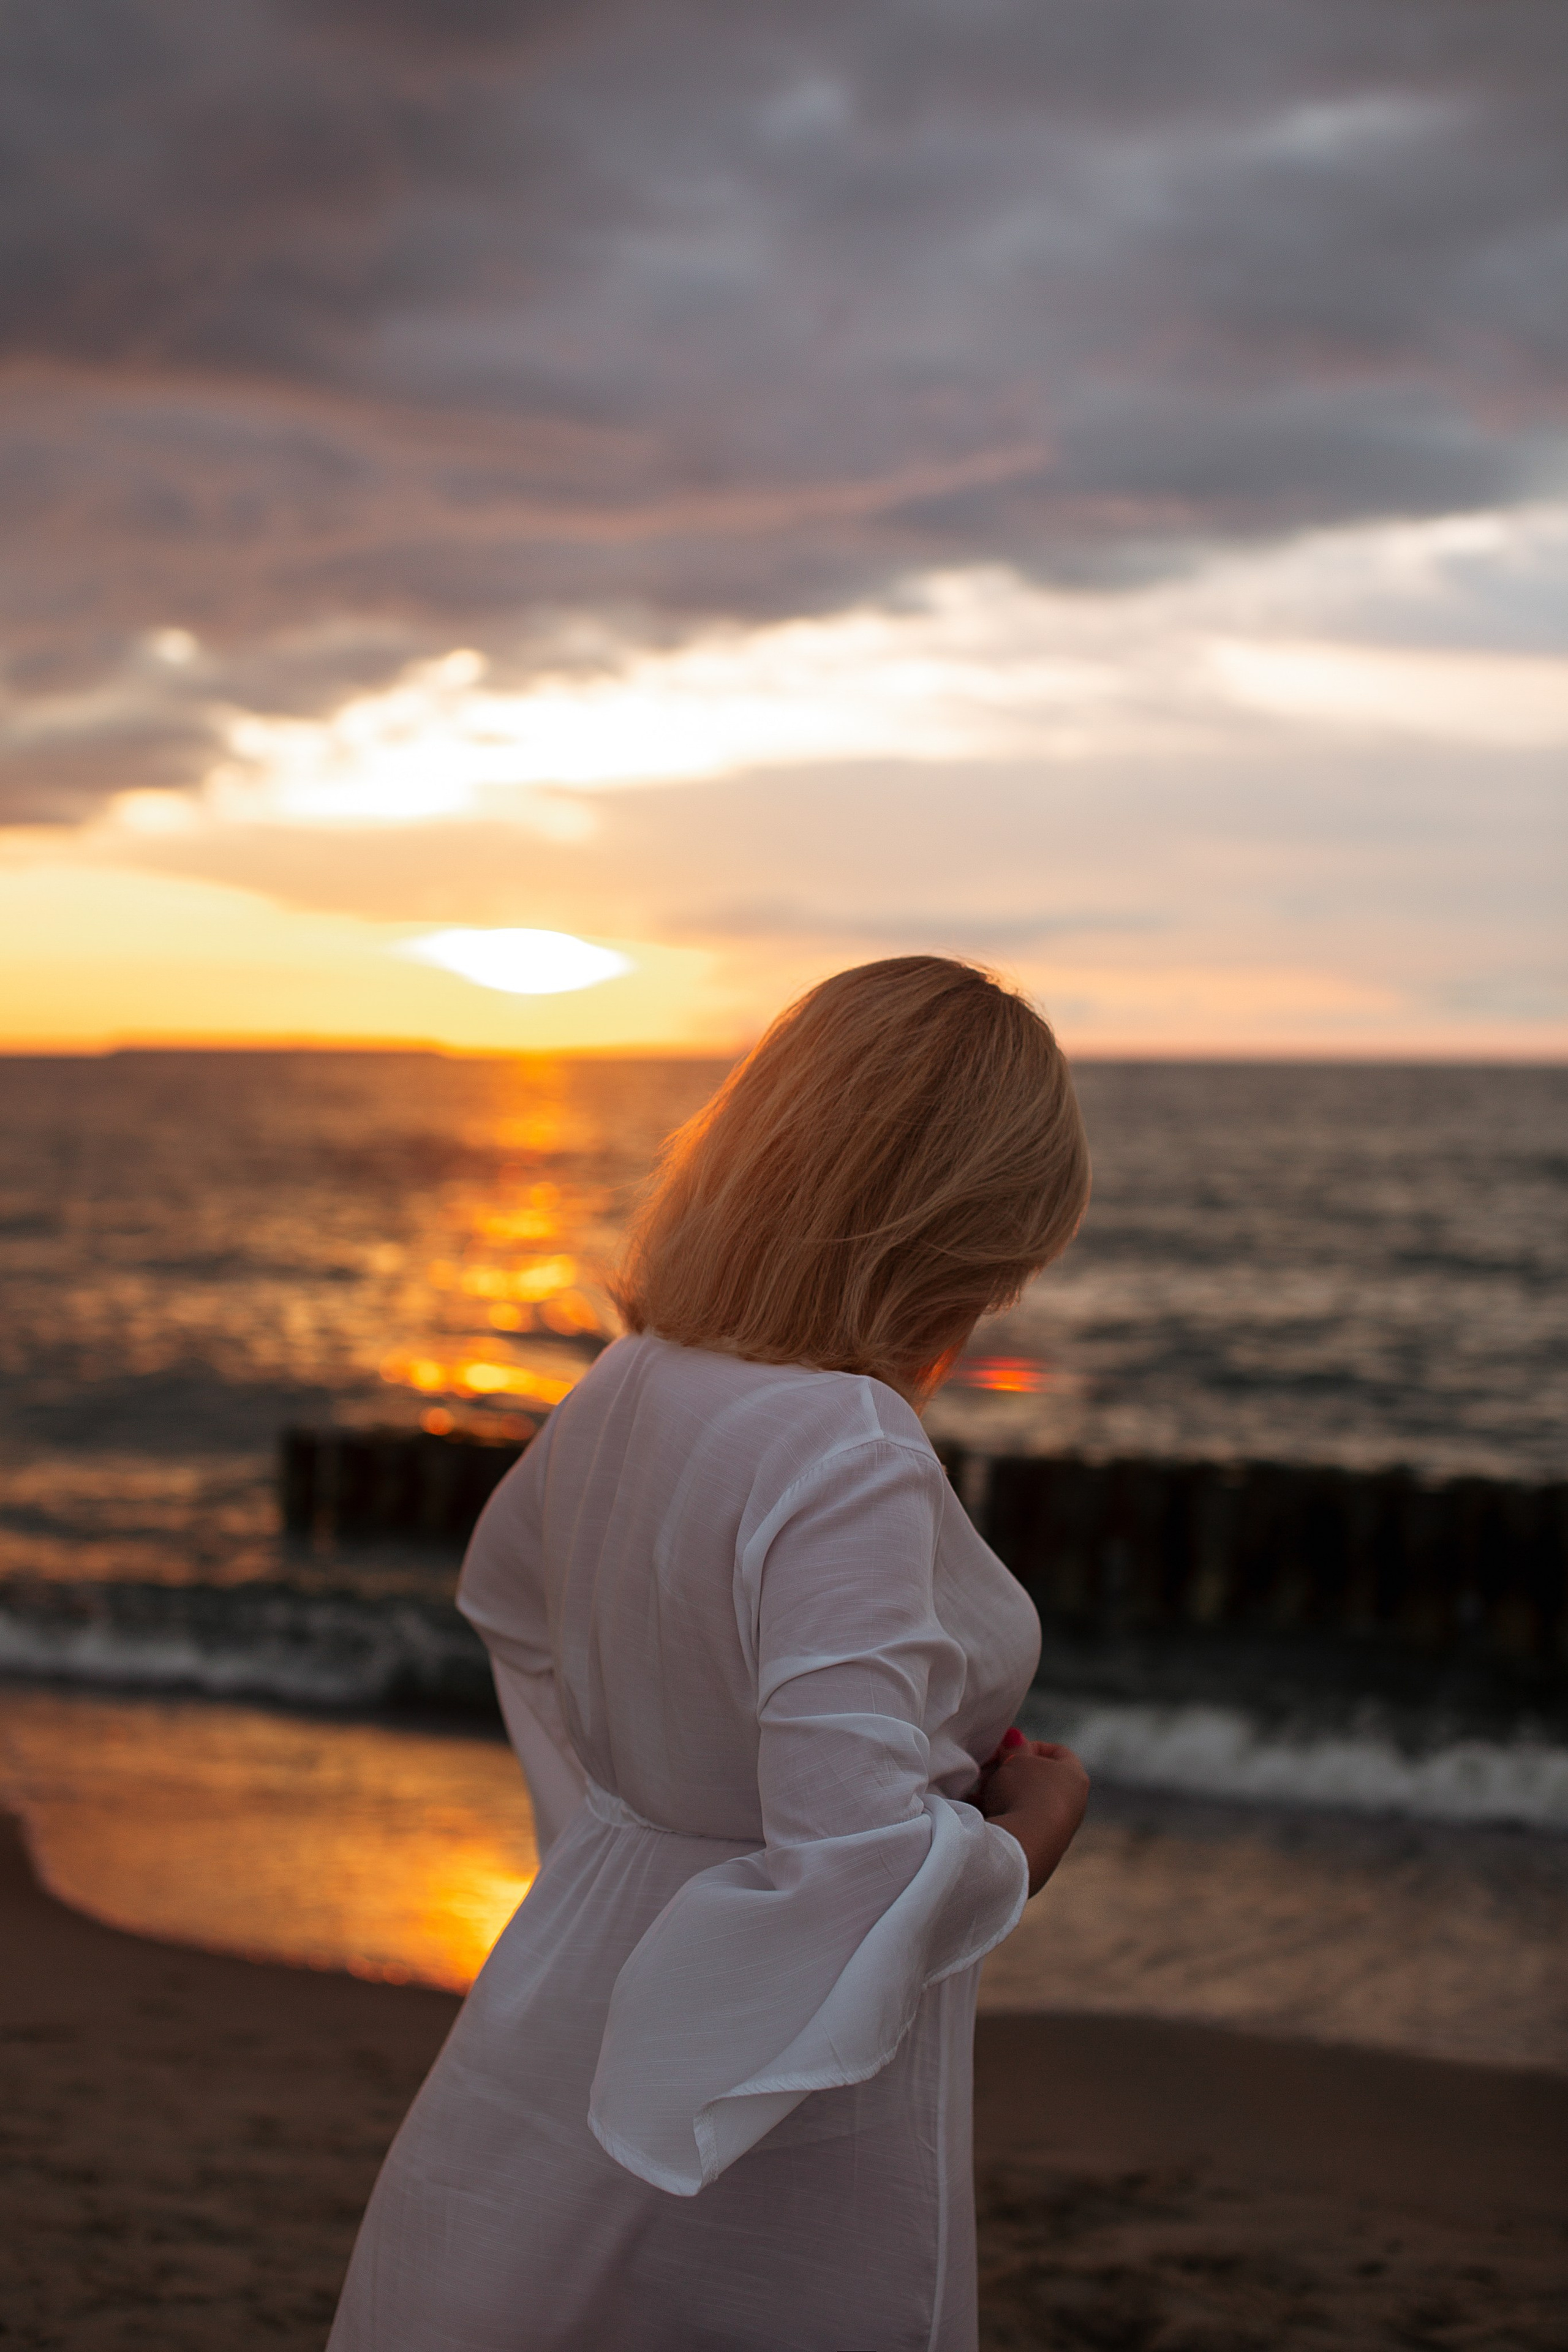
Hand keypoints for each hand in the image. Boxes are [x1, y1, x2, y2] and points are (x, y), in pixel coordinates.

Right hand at [975, 1733, 1088, 1896]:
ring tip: (977, 1792)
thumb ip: (1015, 1747)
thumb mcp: (1016, 1759)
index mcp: (1075, 1777)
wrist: (1024, 1845)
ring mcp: (1056, 1829)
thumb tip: (1016, 1739)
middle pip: (1036, 1778)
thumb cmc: (1023, 1792)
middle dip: (1008, 1771)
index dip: (1029, 1746)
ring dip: (999, 1795)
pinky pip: (1016, 1823)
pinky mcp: (1039, 1847)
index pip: (1057, 1752)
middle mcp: (1072, 1804)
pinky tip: (979, 1812)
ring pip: (1022, 1802)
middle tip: (988, 1770)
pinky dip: (999, 1816)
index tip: (1006, 1749)